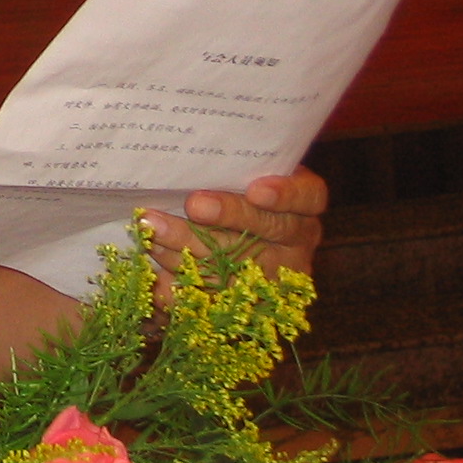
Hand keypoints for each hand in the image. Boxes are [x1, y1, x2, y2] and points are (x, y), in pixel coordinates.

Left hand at [138, 168, 326, 305]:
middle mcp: (294, 244)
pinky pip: (211, 298)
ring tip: (155, 232)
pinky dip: (182, 287)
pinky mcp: (244, 304)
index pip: (308, 197)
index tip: (256, 189)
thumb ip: (230, 168)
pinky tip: (157, 276)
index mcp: (304, 207)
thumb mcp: (245, 174)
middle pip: (267, 231)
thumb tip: (191, 158)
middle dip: (228, 216)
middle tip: (193, 205)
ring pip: (235, 266)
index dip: (285, 194)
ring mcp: (272, 277)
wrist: (238, 241)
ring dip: (191, 249)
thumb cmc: (238, 190)